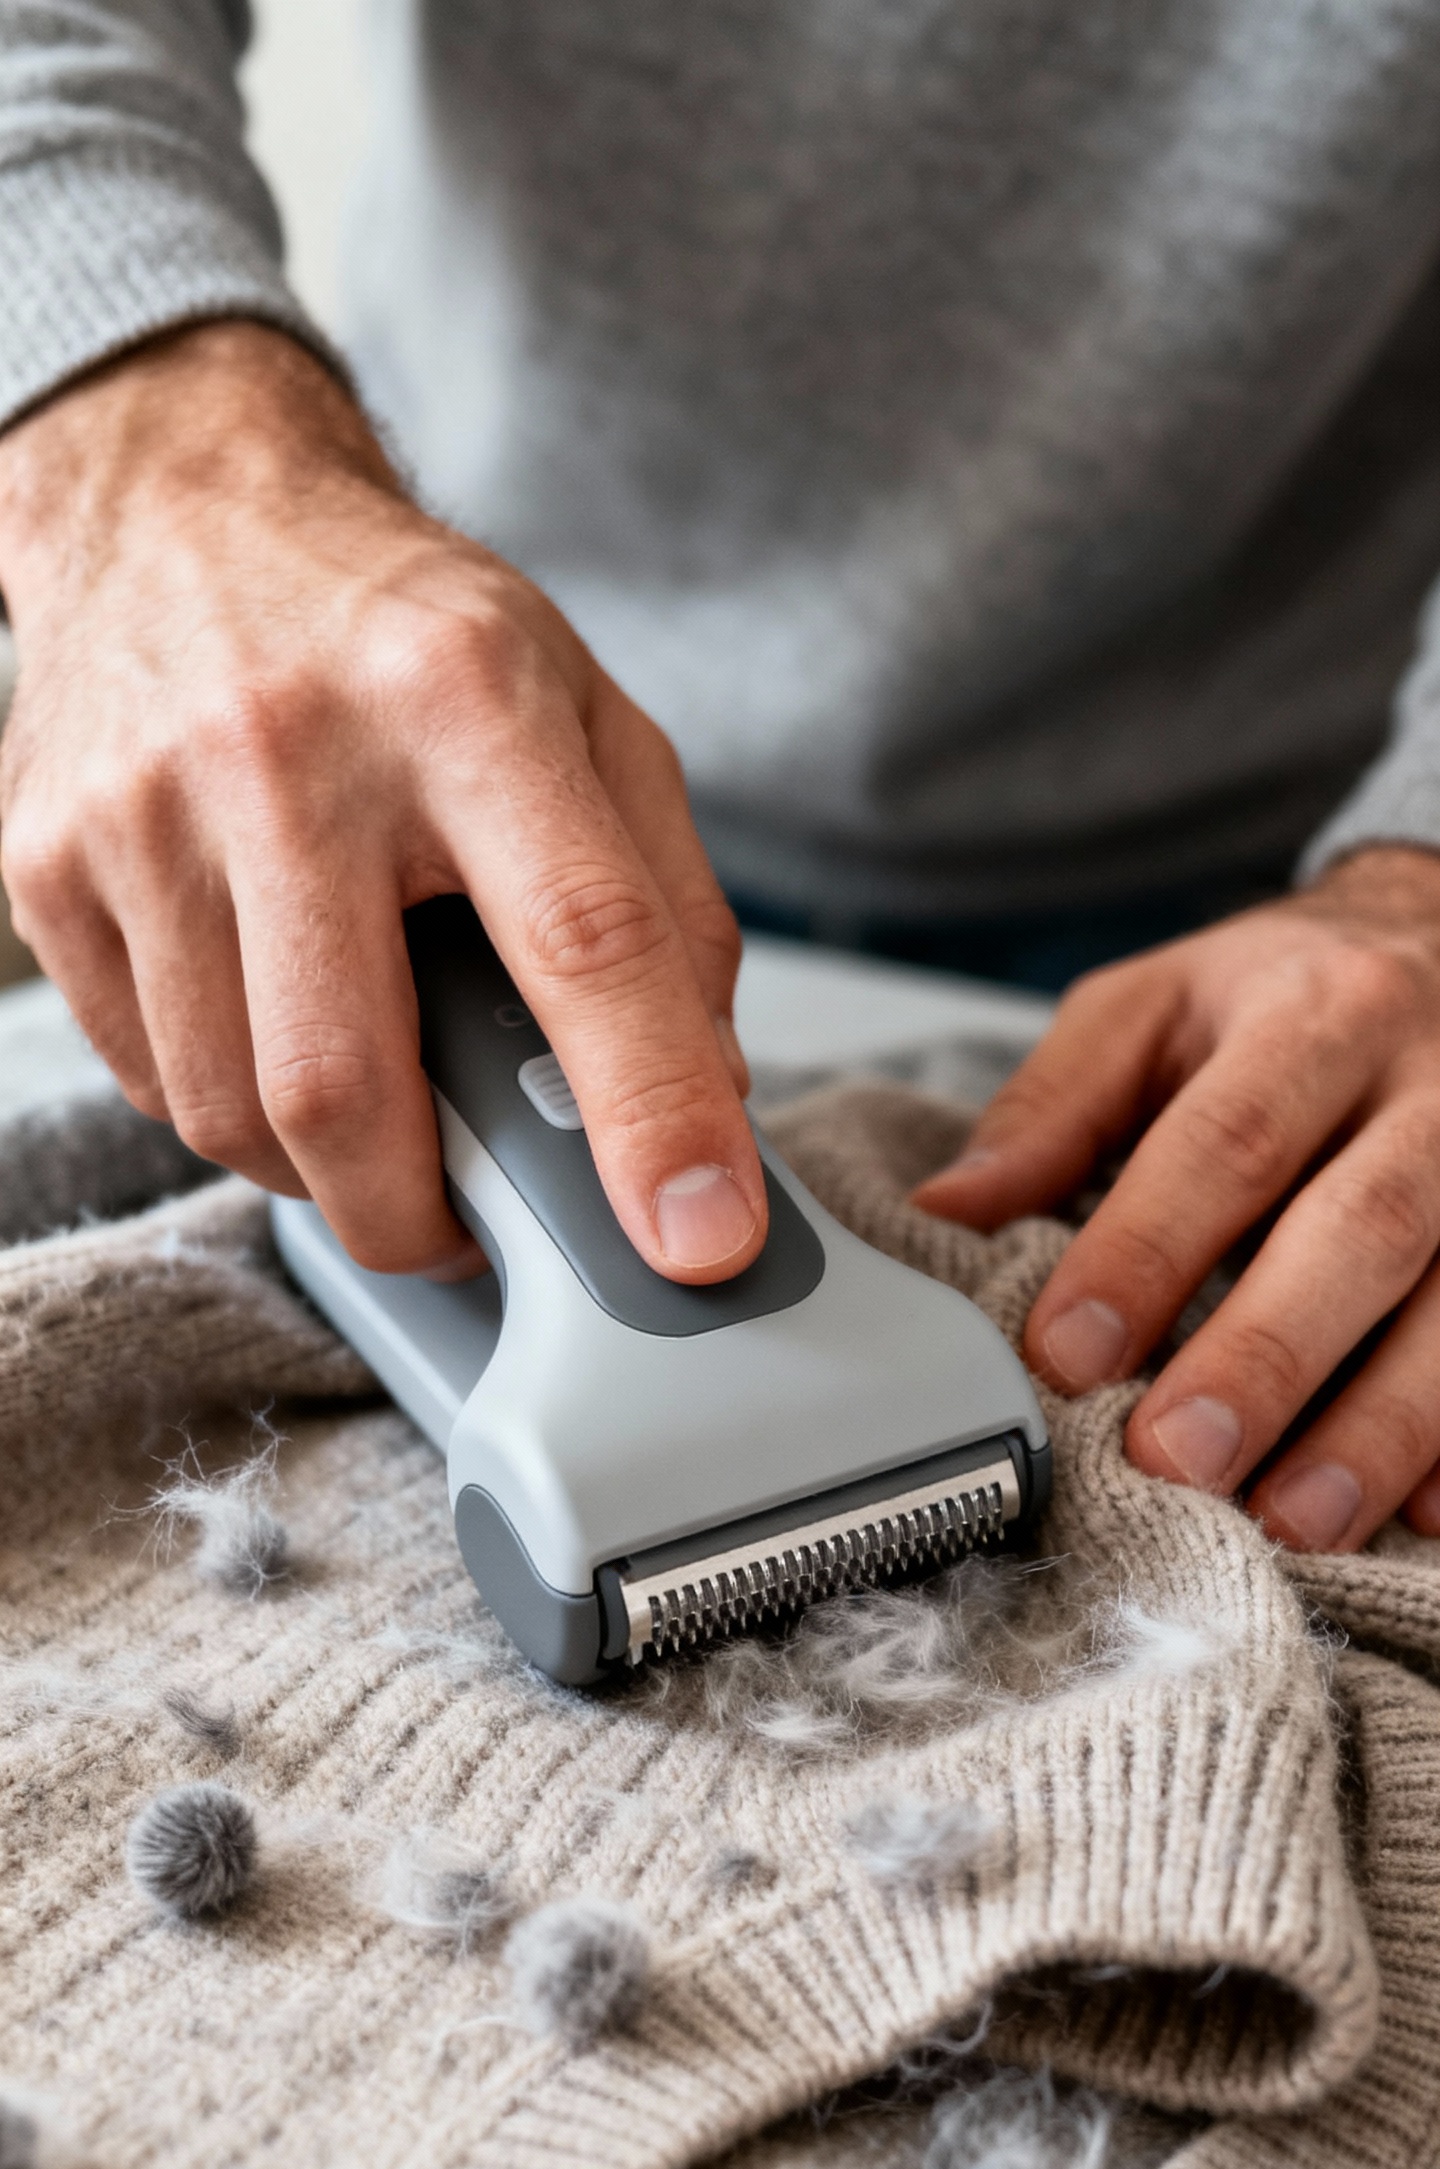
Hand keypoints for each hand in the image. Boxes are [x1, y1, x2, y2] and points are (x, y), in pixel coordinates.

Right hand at [0, 324, 763, 1282]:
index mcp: (464, 695)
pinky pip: (147, 1078)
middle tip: (467, 1226)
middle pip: (347, 1085)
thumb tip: (708, 1102)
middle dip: (421, 1217)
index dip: (651, 1112)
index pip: (581, 939)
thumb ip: (666, 905)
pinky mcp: (46, 862)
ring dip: (322, 1174)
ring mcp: (143, 809)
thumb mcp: (584, 715)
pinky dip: (229, 1111)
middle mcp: (288, 748)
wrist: (179, 509)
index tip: (697, 1238)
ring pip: (230, 1111)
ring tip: (372, 1117)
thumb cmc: (401, 634)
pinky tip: (273, 1037)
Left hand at [914, 848, 1439, 1551]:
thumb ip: (1054, 1109)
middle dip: (1268, 1356)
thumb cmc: (1284, 994)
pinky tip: (1419, 1515)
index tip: (1066, 1354)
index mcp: (1317, 1014)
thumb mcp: (1154, 1007)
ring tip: (1294, 1521)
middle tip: (1179, 1459)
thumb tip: (946, 1212)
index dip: (1145, 1252)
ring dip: (1380, 1425)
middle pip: (1363, 1228)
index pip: (1226, 1139)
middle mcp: (1434, 1085)